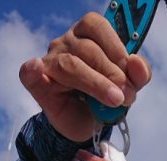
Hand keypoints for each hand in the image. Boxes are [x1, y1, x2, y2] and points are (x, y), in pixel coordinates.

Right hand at [19, 12, 150, 141]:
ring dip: (95, 83)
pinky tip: (36, 68)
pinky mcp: (38, 85)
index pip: (97, 26)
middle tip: (126, 96)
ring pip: (69, 64)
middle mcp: (66, 44)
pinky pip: (29, 74)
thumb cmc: (103, 102)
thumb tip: (137, 64)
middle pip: (87, 49)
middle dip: (112, 73)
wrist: (86, 128)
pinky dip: (32, 71)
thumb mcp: (127, 89)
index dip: (115, 48)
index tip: (130, 74)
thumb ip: (137, 76)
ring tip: (114, 100)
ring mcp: (50, 62)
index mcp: (87, 36)